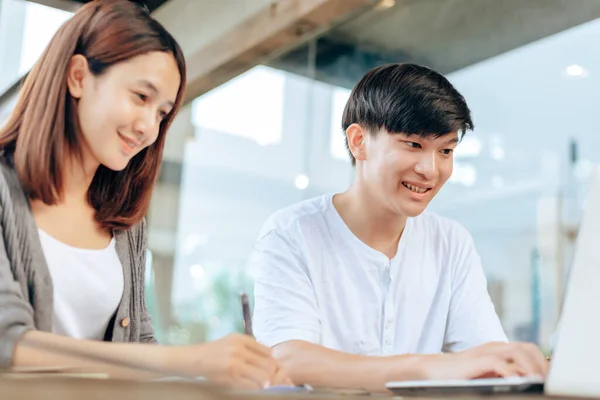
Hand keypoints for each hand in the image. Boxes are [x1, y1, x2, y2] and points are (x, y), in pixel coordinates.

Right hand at [180, 333, 286, 388]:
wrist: (191, 359)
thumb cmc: (212, 352)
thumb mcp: (230, 342)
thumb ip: (247, 347)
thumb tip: (269, 356)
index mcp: (240, 338)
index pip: (267, 351)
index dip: (272, 361)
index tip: (271, 368)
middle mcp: (238, 348)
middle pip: (267, 363)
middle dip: (272, 373)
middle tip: (273, 379)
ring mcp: (234, 362)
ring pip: (262, 375)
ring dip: (266, 382)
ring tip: (265, 385)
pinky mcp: (230, 376)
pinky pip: (250, 384)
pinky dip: (256, 387)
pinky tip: (255, 388)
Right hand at [420, 342, 548, 380]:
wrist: (430, 370)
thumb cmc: (457, 375)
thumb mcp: (485, 374)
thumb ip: (503, 374)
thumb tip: (525, 381)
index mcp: (498, 350)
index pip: (529, 350)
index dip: (543, 362)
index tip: (551, 378)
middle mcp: (494, 347)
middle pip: (527, 348)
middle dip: (542, 364)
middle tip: (547, 381)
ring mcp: (485, 352)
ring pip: (518, 352)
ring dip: (531, 367)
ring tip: (537, 382)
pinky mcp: (476, 361)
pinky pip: (500, 363)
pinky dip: (512, 372)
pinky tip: (517, 383)